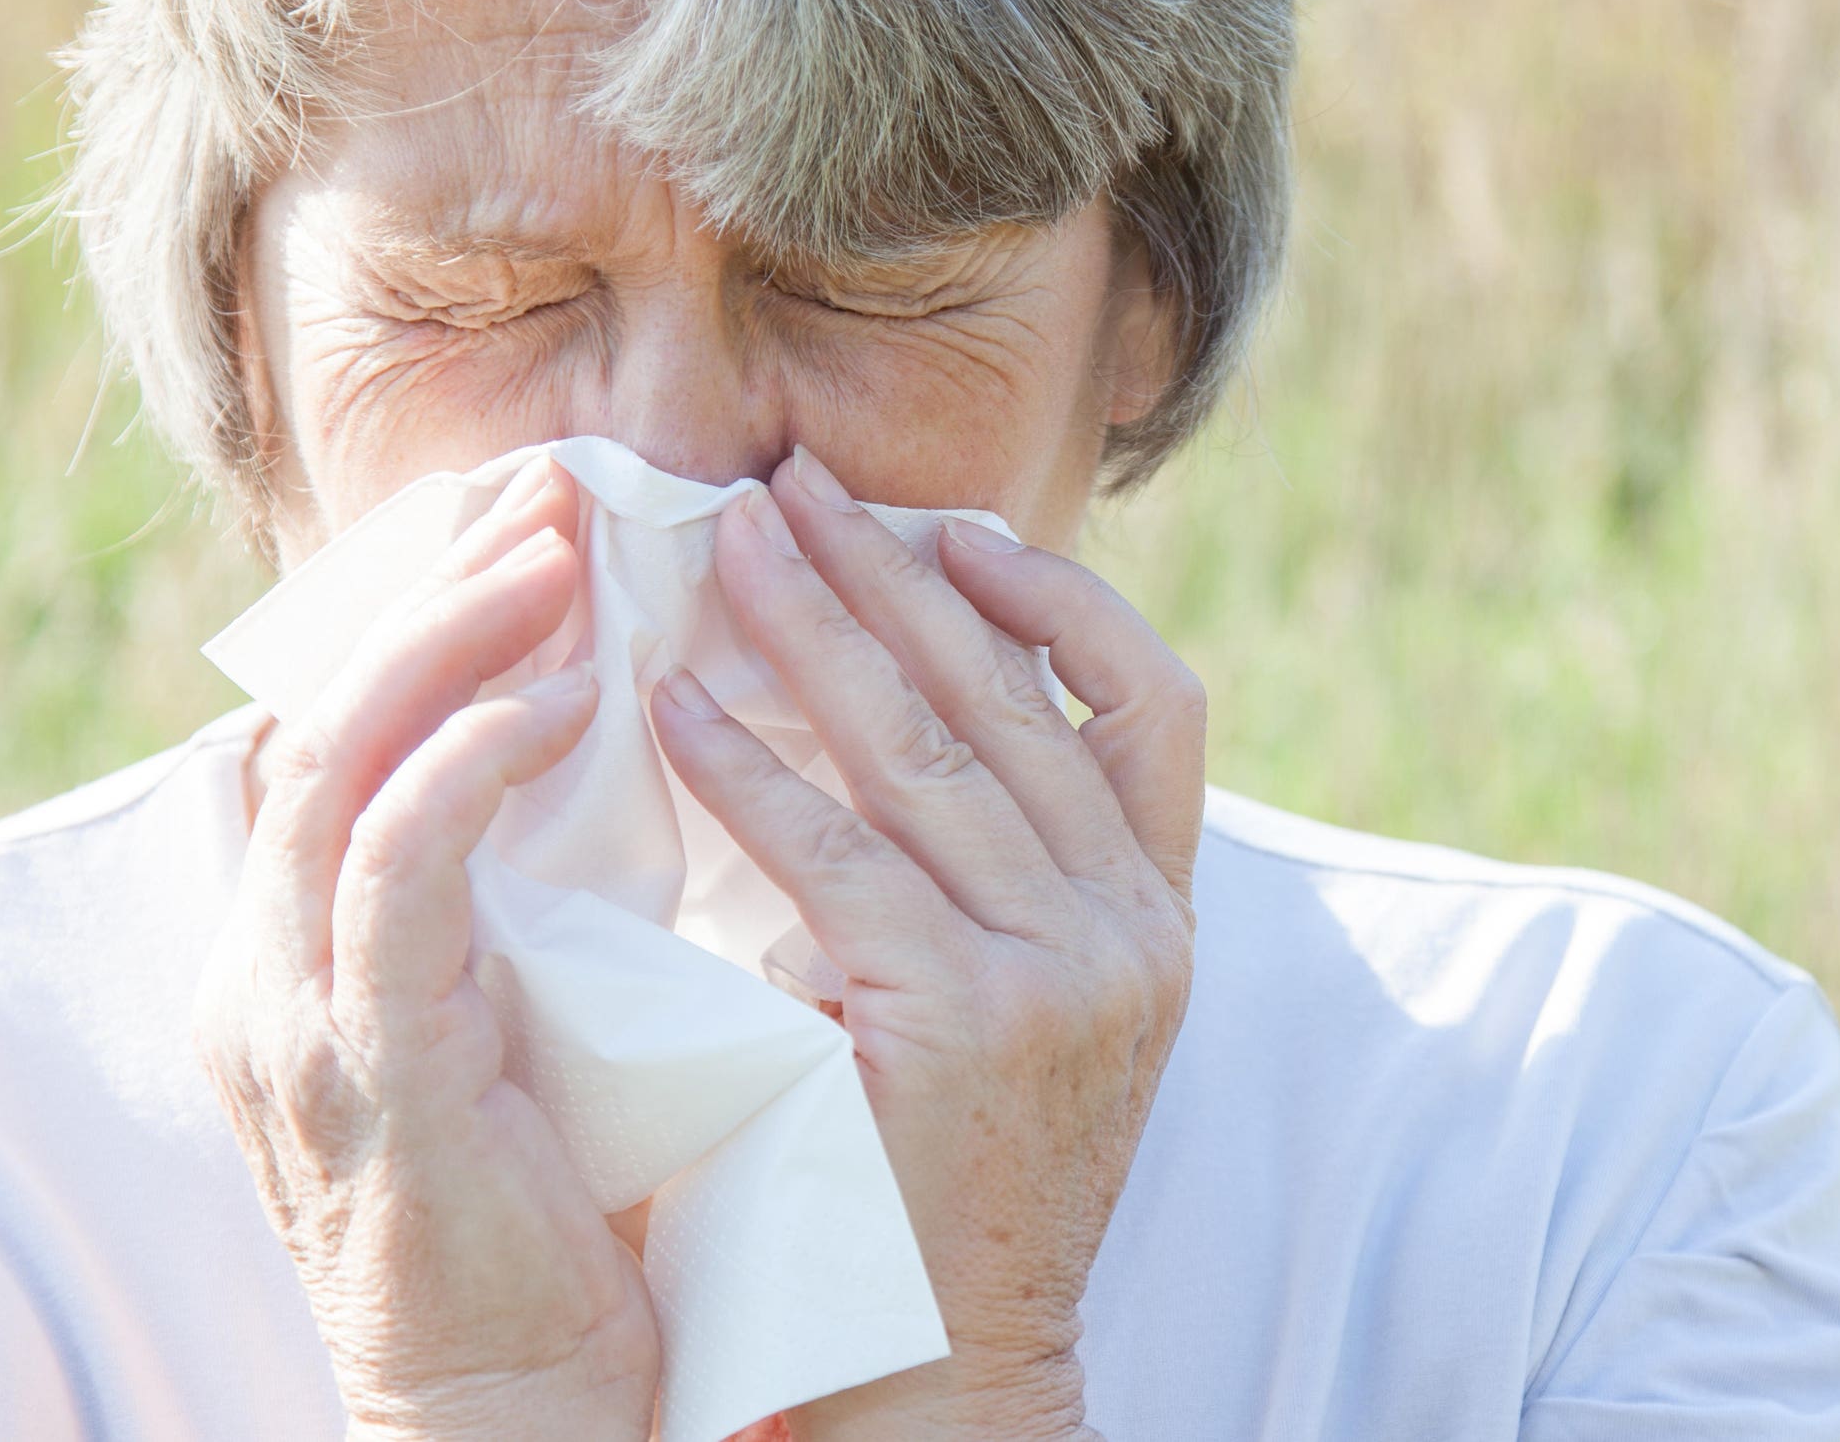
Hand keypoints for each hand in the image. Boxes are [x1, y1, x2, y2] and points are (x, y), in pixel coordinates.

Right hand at [195, 458, 659, 1441]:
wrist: (517, 1406)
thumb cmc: (555, 1207)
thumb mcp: (530, 1012)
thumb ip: (532, 892)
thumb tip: (619, 756)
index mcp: (320, 941)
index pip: (349, 721)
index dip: (426, 602)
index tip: (534, 510)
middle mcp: (281, 957)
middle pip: (328, 708)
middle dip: (435, 585)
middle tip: (548, 485)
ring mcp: (305, 1012)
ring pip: (338, 763)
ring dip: (445, 639)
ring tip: (551, 548)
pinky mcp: (367, 1069)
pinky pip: (393, 878)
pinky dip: (462, 767)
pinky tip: (557, 697)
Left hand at [649, 449, 1203, 1441]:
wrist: (954, 1374)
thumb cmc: (954, 1197)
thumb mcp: (1034, 1027)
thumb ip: (1008, 890)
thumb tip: (895, 720)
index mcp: (1164, 922)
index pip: (1157, 709)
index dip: (1062, 603)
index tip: (953, 533)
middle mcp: (1137, 934)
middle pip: (1021, 702)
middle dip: (898, 577)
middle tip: (794, 485)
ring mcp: (1065, 977)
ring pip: (935, 754)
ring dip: (819, 633)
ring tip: (728, 546)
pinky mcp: (966, 1024)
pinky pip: (843, 859)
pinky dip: (754, 768)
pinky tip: (675, 705)